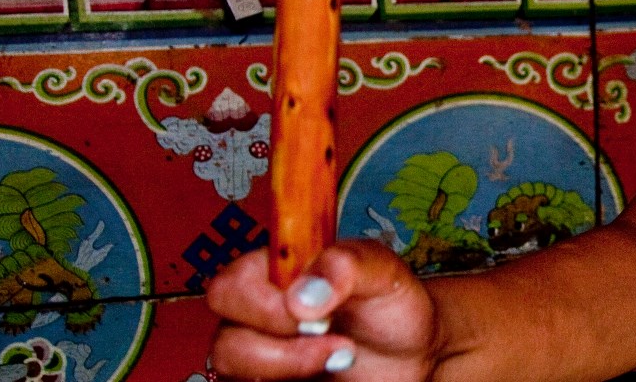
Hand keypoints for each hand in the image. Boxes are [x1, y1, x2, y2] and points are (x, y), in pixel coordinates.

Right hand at [208, 241, 438, 379]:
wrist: (412, 356)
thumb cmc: (391, 307)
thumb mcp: (383, 273)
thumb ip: (346, 265)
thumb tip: (301, 293)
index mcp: (276, 273)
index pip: (231, 284)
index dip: (262, 303)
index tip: (310, 312)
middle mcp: (259, 314)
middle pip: (224, 334)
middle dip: (278, 343)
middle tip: (331, 337)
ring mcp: (260, 353)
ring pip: (232, 369)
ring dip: (288, 368)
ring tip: (341, 358)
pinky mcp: (268, 381)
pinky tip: (326, 375)